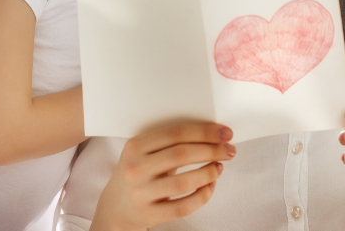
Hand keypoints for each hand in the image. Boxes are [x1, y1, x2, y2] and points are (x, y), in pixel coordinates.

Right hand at [90, 123, 234, 230]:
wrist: (116, 206)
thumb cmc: (137, 173)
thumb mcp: (142, 152)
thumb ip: (167, 142)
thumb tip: (211, 134)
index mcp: (135, 146)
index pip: (175, 133)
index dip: (204, 131)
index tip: (224, 133)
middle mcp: (135, 168)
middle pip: (182, 154)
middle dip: (212, 150)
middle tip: (229, 150)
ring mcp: (141, 193)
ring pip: (185, 182)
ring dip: (209, 173)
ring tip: (219, 167)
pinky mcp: (149, 214)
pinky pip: (184, 206)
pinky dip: (202, 196)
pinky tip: (210, 186)